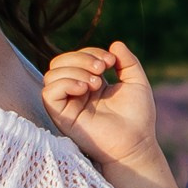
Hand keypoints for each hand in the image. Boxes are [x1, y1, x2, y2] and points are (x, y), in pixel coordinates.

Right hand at [41, 42, 162, 172]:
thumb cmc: (138, 117)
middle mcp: (75, 93)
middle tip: (102, 68)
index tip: (111, 61)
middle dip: (81, 58)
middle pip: (60, 62)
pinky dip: (65, 83)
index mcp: (90, 83)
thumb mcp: (136, 81)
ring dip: (75, 70)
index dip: (91, 52)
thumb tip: (115, 43)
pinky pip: (48, 93)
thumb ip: (127, 61)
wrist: (135, 143)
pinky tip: (84, 89)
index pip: (77, 57)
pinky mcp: (61, 117)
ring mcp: (67, 104)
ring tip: (96, 83)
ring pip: (51, 74)